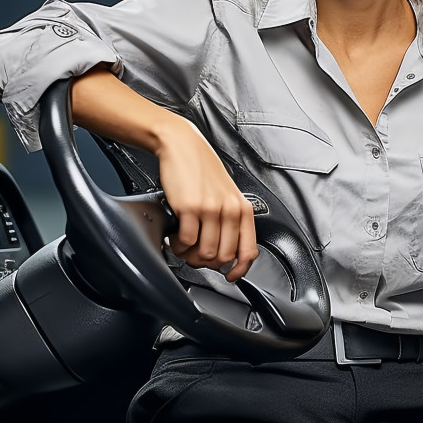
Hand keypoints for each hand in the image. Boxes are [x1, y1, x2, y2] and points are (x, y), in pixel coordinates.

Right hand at [155, 119, 257, 281]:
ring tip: (182, 245)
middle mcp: (230, 210)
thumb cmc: (201, 170)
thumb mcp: (226, 195)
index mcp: (242, 209)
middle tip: (193, 254)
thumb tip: (223, 252)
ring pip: (204, 254)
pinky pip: (186, 241)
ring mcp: (211, 209)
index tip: (230, 276)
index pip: (248, 250)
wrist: (181, 145)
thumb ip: (229, 221)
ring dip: (189, 255)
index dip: (239, 270)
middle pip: (222, 257)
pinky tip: (174, 237)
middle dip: (205, 263)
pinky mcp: (190, 207)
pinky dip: (177, 245)